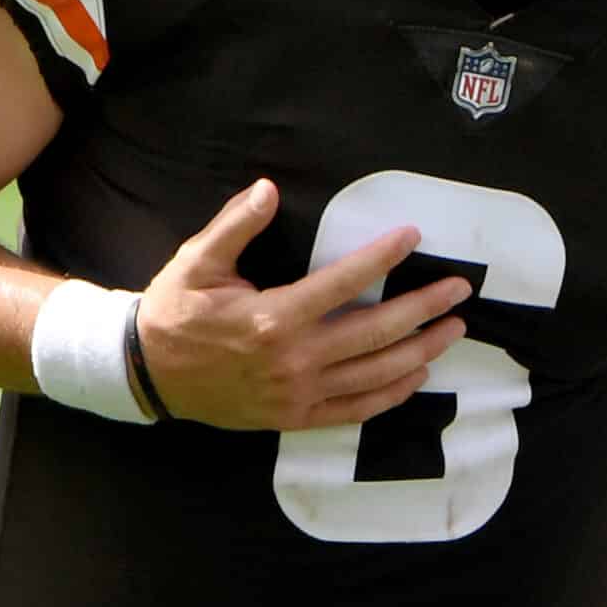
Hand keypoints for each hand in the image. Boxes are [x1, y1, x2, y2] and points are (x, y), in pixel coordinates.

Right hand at [135, 179, 470, 431]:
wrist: (146, 373)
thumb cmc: (174, 312)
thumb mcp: (197, 262)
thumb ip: (235, 226)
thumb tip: (268, 189)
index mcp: (272, 316)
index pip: (344, 282)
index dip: (382, 256)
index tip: (412, 237)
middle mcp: (293, 358)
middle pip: (376, 331)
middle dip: (424, 308)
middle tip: (459, 291)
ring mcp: (297, 393)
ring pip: (375, 373)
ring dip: (421, 351)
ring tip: (452, 330)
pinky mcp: (294, 417)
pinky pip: (354, 409)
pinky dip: (391, 394)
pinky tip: (416, 376)